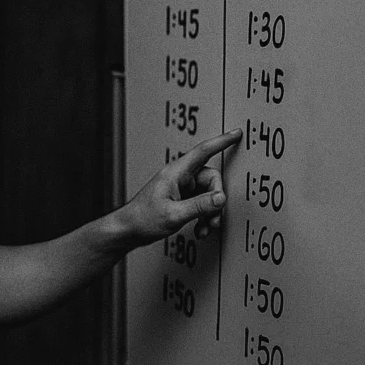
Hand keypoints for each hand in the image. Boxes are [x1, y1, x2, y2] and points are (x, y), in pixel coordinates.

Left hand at [122, 128, 242, 244]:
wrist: (128, 230)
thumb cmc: (143, 219)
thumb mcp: (174, 214)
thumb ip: (199, 206)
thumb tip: (221, 198)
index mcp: (176, 173)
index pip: (203, 151)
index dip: (221, 141)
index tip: (236, 134)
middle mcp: (180, 177)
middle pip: (211, 180)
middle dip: (216, 201)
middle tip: (213, 220)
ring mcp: (181, 187)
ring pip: (208, 194)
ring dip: (210, 213)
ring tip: (205, 228)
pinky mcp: (181, 198)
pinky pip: (201, 203)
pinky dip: (203, 216)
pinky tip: (199, 229)